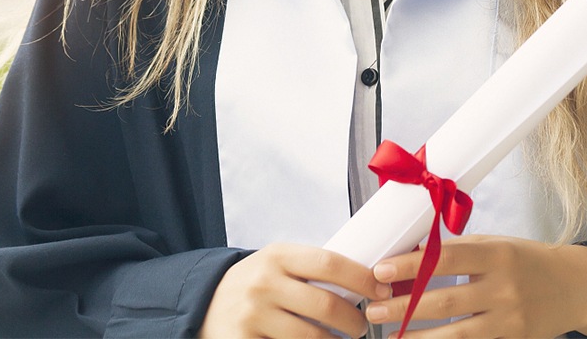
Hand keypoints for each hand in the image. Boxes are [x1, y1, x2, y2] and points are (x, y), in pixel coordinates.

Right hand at [200, 242, 388, 337]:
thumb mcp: (277, 263)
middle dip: (354, 321)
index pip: (328, 263)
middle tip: (363, 326)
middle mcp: (264, 283)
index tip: (381, 289)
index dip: (361, 278)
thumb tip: (364, 277)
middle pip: (325, 306)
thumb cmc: (255, 283)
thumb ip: (310, 269)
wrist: (205, 303)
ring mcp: (253, 316)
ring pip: (312, 338)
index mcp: (277, 255)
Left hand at [364, 235, 586, 337]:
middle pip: (445, 301)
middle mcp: (503, 289)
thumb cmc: (526, 259)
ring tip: (389, 337)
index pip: (446, 258)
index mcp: (496, 254)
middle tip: (372, 309)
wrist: (575, 287)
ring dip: (418, 338)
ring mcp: (509, 321)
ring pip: (456, 336)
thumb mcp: (495, 244)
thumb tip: (412, 254)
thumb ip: (459, 250)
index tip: (380, 269)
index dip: (410, 265)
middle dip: (403, 307)